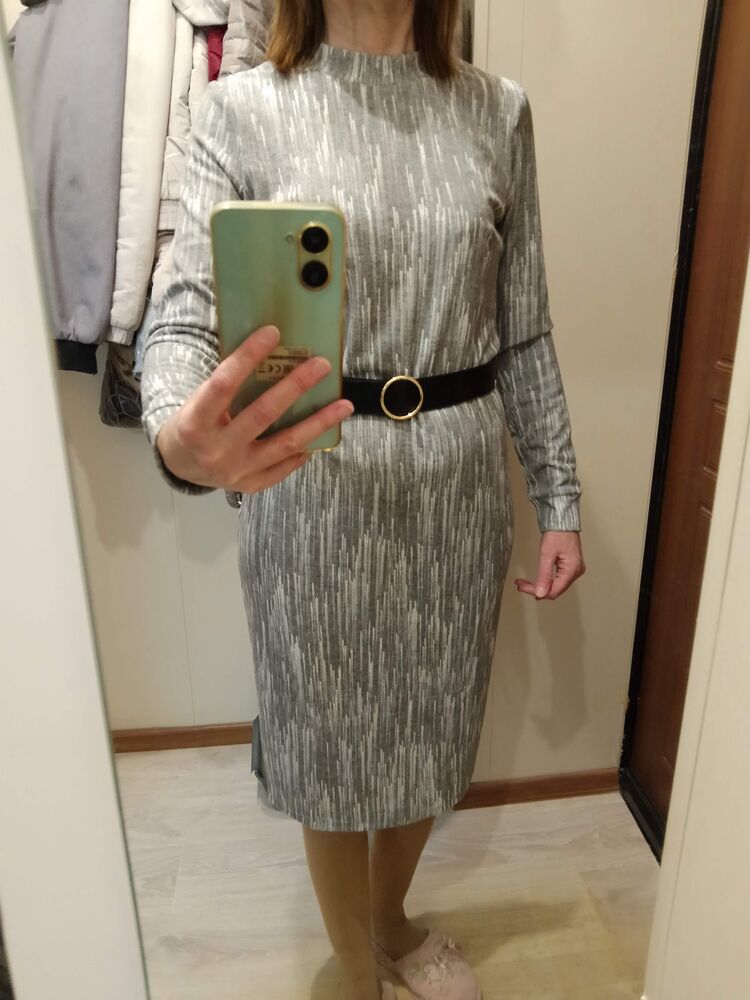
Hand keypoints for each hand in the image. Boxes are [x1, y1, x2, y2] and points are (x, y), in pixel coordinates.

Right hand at [155, 324, 353, 493]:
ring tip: (344, 405)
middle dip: (296, 386)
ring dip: (319, 422)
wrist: (180, 466)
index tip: (273, 332)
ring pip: (286, 443)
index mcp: (195, 421)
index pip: (223, 384)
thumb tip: (271, 351)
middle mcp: (217, 449)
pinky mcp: (251, 485)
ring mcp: (236, 471)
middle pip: (263, 413)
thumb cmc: (194, 423)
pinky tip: (324, 431)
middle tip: (322, 364)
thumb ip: (227, 386)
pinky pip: (286, 465)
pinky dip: (306, 447)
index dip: (247, 357)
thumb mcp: (198, 402)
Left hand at [514, 530, 584, 599]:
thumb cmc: (557, 533)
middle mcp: (576, 572)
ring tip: (526, 584)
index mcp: (572, 570)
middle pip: (555, 590)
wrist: (562, 521)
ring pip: (556, 586)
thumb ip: (544, 575)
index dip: (537, 591)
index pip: (553, 591)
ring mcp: (574, 569)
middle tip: (522, 585)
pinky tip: (538, 580)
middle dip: (537, 589)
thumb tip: (540, 593)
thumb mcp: (546, 554)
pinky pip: (558, 579)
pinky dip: (547, 580)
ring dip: (541, 585)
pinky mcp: (571, 566)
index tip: (523, 587)